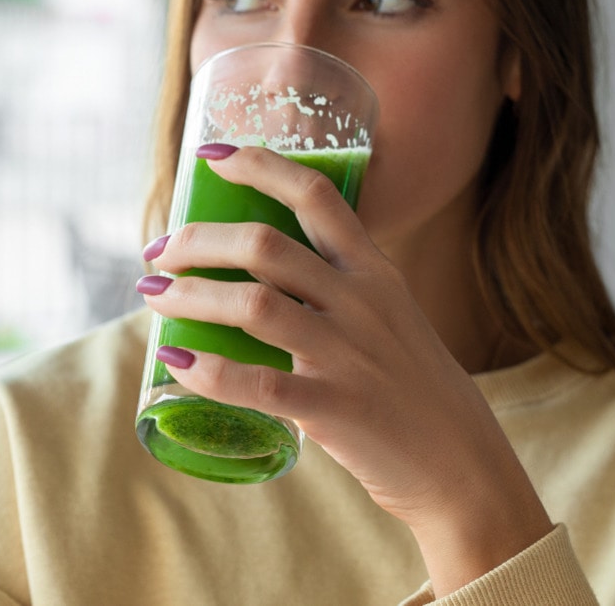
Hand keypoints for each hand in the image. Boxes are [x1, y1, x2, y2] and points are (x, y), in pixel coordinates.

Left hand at [142, 146, 550, 593]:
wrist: (460, 461)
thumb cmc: (412, 381)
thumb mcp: (388, 311)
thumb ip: (338, 284)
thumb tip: (262, 267)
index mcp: (374, 269)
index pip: (315, 195)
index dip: (259, 165)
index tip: (211, 153)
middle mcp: (361, 301)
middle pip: (266, 245)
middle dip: (201, 238)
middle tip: (161, 250)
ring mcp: (347, 354)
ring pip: (254, 305)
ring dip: (190, 295)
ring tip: (154, 295)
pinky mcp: (334, 409)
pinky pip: (258, 385)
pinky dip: (208, 371)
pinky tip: (176, 361)